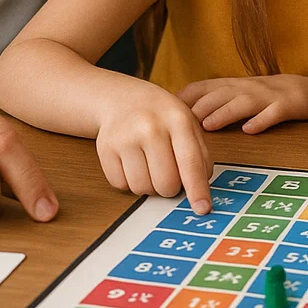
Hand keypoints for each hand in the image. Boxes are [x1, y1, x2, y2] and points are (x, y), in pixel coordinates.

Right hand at [96, 81, 211, 211]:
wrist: (122, 99)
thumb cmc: (161, 116)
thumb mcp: (188, 124)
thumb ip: (200, 154)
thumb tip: (201, 189)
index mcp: (177, 120)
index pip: (190, 162)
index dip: (197, 189)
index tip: (202, 208)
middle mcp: (150, 128)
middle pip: (166, 183)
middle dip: (171, 187)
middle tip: (169, 173)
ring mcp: (125, 138)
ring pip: (143, 188)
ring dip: (150, 186)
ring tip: (150, 165)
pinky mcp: (105, 149)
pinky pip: (122, 186)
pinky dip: (130, 182)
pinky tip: (133, 163)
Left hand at [178, 75, 307, 132]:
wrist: (304, 90)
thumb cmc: (262, 97)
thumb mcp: (233, 96)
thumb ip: (208, 103)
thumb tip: (173, 120)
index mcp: (230, 87)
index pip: (201, 88)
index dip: (182, 100)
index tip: (162, 114)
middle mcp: (245, 88)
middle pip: (218, 95)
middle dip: (198, 108)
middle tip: (178, 126)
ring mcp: (267, 96)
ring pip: (243, 102)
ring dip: (224, 112)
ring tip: (208, 125)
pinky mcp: (287, 105)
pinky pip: (273, 112)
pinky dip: (262, 120)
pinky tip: (250, 129)